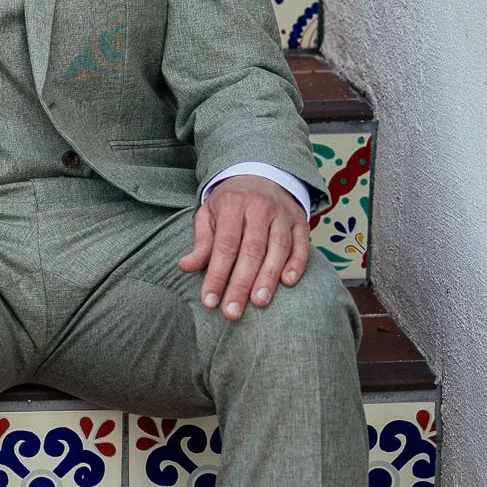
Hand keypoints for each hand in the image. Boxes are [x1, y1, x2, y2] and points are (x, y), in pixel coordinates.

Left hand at [178, 176, 310, 320]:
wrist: (260, 175)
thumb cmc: (230, 204)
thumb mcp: (209, 215)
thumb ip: (201, 242)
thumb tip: (185, 266)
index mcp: (232, 205)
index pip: (224, 245)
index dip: (216, 275)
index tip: (209, 301)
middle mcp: (259, 207)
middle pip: (251, 250)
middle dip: (240, 283)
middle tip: (232, 312)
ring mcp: (283, 214)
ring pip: (278, 248)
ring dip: (268, 277)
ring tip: (259, 302)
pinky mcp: (301, 221)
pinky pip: (301, 244)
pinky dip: (296, 264)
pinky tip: (288, 282)